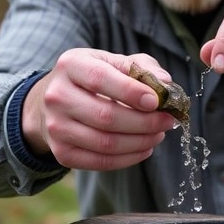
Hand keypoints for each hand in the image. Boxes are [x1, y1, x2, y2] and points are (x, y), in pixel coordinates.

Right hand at [21, 49, 178, 170]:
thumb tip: (165, 84)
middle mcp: (57, 96)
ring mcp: (56, 127)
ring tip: (158, 134)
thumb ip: (142, 68)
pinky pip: (101, 162)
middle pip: (105, 116)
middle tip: (167, 121)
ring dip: (140, 142)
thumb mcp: (114, 62)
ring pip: (105, 143)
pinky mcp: (62, 153)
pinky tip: (144, 148)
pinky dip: (129, 158)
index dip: (131, 92)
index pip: (101, 79)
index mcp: (71, 65)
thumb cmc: (94, 77)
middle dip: (144, 122)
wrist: (57, 102)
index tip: (157, 101)